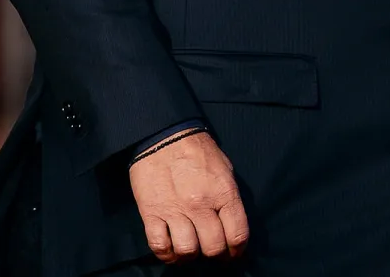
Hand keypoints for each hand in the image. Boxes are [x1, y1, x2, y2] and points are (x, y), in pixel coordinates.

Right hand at [129, 131, 248, 263]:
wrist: (163, 133)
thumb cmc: (197, 149)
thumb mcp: (224, 168)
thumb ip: (229, 197)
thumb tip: (232, 223)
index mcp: (223, 192)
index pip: (237, 234)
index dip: (237, 250)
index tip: (233, 252)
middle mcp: (200, 204)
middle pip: (213, 247)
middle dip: (215, 254)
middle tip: (211, 249)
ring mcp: (175, 210)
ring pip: (187, 250)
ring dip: (191, 255)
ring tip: (191, 249)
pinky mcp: (152, 212)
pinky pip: (159, 246)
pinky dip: (167, 254)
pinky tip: (171, 250)